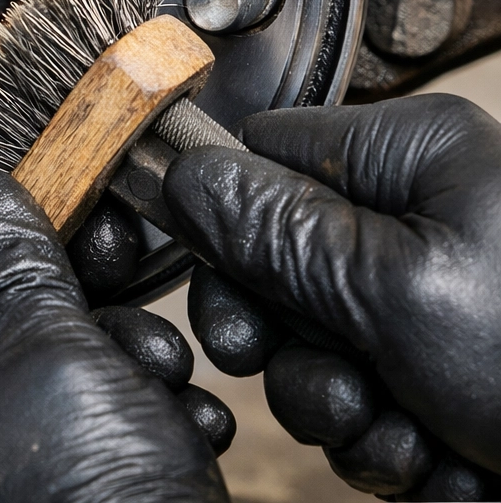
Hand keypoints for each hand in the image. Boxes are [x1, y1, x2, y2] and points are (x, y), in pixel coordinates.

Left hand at [0, 168, 230, 502]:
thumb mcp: (50, 353)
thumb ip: (15, 262)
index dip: (8, 228)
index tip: (65, 192)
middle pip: (2, 317)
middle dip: (82, 297)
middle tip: (127, 263)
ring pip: (57, 363)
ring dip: (123, 355)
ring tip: (162, 374)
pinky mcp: (54, 494)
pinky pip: (88, 420)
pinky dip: (139, 412)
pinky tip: (179, 424)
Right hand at [163, 96, 500, 499]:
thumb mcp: (401, 291)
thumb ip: (275, 231)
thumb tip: (179, 174)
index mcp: (409, 159)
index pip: (262, 157)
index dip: (226, 229)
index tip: (231, 309)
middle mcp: (416, 219)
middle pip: (281, 263)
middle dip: (293, 347)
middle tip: (331, 392)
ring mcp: (430, 299)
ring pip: (320, 348)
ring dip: (345, 413)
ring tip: (411, 442)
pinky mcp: (444, 369)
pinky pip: (370, 402)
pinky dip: (393, 448)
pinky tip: (445, 467)